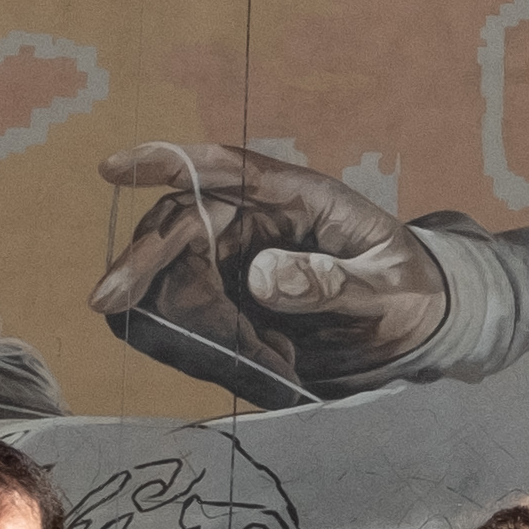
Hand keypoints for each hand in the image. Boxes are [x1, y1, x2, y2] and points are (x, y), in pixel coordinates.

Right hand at [93, 143, 447, 387]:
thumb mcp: (388, 285)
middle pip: (180, 228)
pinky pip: (200, 322)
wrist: (418, 327)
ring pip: (178, 279)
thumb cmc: (411, 288)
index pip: (225, 168)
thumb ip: (331, 282)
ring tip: (263, 357)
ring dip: (189, 321)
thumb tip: (261, 278)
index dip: (167, 163)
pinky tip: (270, 365)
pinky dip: (217, 348)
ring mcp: (240, 262)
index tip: (114, 169)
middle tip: (110, 303)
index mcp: (297, 196)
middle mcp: (257, 222)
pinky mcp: (235, 302)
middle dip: (141, 263)